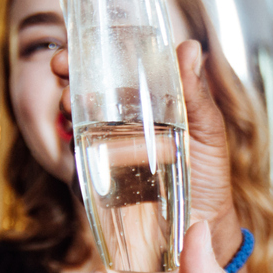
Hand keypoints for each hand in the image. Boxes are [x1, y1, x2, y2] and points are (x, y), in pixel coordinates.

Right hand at [55, 39, 241, 263]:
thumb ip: (195, 93)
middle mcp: (118, 129)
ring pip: (75, 128)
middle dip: (68, 78)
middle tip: (64, 68)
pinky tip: (80, 149)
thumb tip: (191, 47)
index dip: (88, 57)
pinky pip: (79, 172)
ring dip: (67, 111)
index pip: (109, 75)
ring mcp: (105, 158)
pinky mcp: (99, 189)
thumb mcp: (207, 129)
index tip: (75, 47)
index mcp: (142, 108)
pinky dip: (76, 159)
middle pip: (83, 95)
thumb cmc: (208, 175)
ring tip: (71, 103)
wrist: (206, 225)